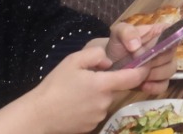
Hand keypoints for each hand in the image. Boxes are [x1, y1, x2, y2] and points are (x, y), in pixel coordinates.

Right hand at [0, 40, 147, 133]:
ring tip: (78, 93)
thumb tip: (109, 61)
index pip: (134, 77)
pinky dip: (90, 107)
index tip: (144, 64)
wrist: (38, 116)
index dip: (142, 70)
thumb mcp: (73, 61)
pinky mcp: (91, 127)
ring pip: (106, 101)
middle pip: (117, 89)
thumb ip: (95, 55)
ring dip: (98, 95)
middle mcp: (106, 102)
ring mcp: (99, 116)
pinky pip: (97, 113)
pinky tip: (75, 105)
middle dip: (110, 82)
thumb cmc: (55, 86)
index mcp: (104, 84)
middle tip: (90, 78)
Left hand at [107, 20, 176, 95]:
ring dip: (156, 74)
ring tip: (141, 75)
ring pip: (170, 70)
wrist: (109, 65)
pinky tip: (143, 86)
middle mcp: (164, 48)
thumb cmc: (117, 46)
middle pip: (172, 54)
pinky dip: (155, 87)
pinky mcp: (158, 81)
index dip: (169, 40)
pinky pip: (164, 85)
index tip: (157, 48)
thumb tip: (136, 46)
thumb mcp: (118, 33)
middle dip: (157, 61)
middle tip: (142, 64)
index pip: (174, 32)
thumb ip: (127, 32)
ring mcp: (162, 65)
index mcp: (158, 33)